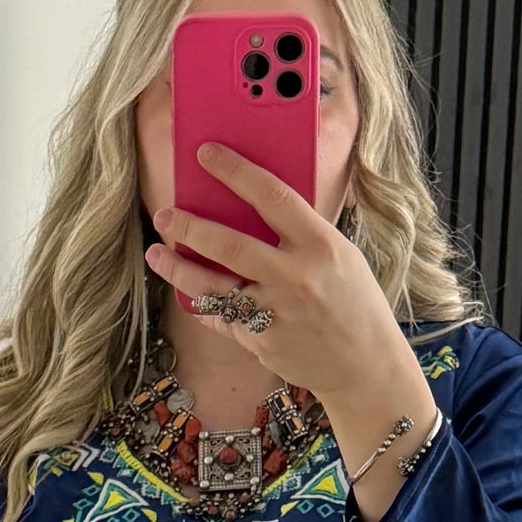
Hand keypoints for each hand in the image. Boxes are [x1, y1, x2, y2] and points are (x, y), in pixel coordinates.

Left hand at [144, 142, 441, 521]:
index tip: (206, 154)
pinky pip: (220, 318)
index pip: (271, 196)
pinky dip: (201, 303)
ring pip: (212, 286)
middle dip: (190, 226)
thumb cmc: (355, 304)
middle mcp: (295, 277)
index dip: (235, 171)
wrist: (365, 366)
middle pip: (229, 244)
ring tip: (157, 253)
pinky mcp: (260, 344)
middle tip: (165, 214)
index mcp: (321, 245)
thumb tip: (260, 201)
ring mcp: (275, 313)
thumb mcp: (341, 255)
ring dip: (178, 268)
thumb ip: (303, 233)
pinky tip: (186, 290)